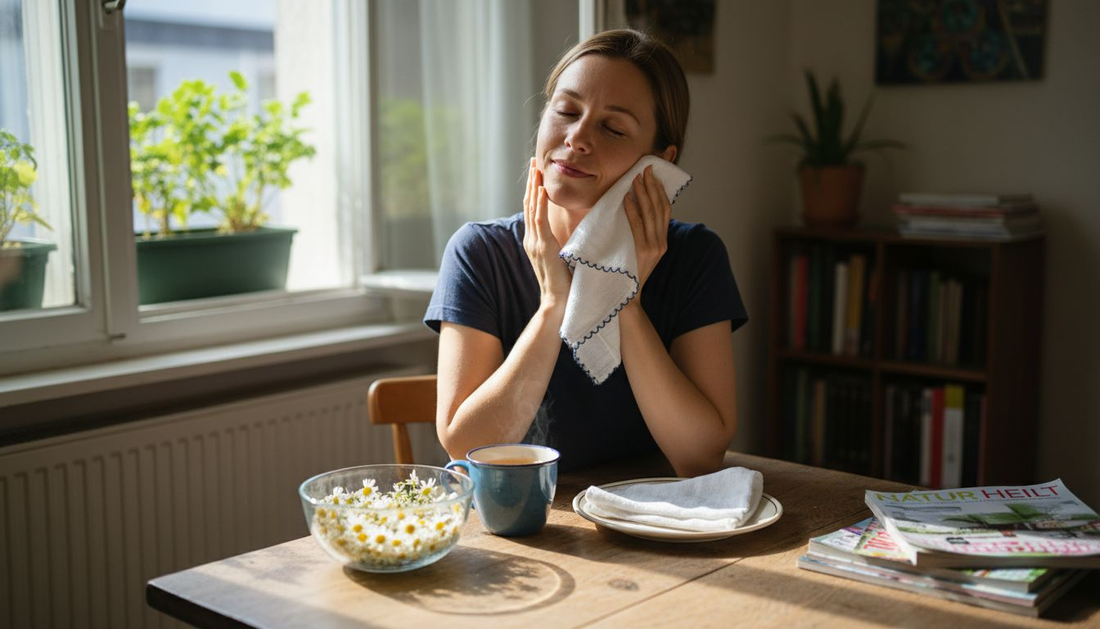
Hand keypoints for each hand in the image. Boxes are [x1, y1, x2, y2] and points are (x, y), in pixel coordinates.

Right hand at [523, 158, 572, 306]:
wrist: (558, 303)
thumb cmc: (564, 285)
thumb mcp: (562, 259)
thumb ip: (563, 246)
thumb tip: (574, 236)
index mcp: (536, 242)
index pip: (534, 210)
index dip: (535, 191)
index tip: (538, 173)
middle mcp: (531, 239)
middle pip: (529, 203)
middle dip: (532, 181)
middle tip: (533, 161)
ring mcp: (534, 242)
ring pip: (532, 207)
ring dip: (534, 185)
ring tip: (536, 167)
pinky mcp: (541, 245)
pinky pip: (539, 218)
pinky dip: (539, 202)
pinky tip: (541, 187)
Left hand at [624, 165, 670, 292]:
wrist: (629, 295)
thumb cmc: (631, 272)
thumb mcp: (642, 252)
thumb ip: (644, 235)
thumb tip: (637, 213)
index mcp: (663, 240)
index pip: (666, 209)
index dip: (660, 191)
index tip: (653, 175)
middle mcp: (662, 242)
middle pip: (660, 207)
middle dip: (652, 186)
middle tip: (645, 169)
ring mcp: (654, 247)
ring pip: (650, 213)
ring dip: (643, 193)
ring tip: (636, 178)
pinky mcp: (643, 251)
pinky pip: (637, 225)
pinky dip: (632, 210)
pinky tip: (626, 198)